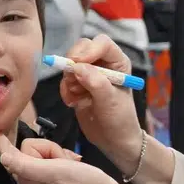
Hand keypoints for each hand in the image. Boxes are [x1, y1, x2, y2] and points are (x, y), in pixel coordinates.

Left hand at [0, 135, 149, 183]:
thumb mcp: (53, 172)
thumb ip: (26, 165)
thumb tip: (2, 157)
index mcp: (26, 181)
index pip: (10, 156)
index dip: (2, 142)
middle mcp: (31, 181)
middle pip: (29, 149)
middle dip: (47, 148)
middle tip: (62, 159)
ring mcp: (43, 179)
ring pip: (42, 151)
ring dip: (57, 152)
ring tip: (70, 163)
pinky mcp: (55, 177)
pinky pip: (53, 157)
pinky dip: (63, 156)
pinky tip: (73, 163)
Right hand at [60, 36, 143, 171]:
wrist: (113, 139)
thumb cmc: (119, 119)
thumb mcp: (110, 101)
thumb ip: (95, 82)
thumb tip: (78, 67)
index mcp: (118, 62)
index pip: (102, 43)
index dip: (89, 50)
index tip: (78, 63)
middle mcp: (103, 63)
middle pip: (82, 48)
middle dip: (74, 63)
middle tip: (72, 80)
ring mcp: (89, 73)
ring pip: (70, 64)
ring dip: (69, 81)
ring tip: (78, 97)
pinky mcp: (77, 85)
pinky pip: (64, 80)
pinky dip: (65, 91)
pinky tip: (74, 103)